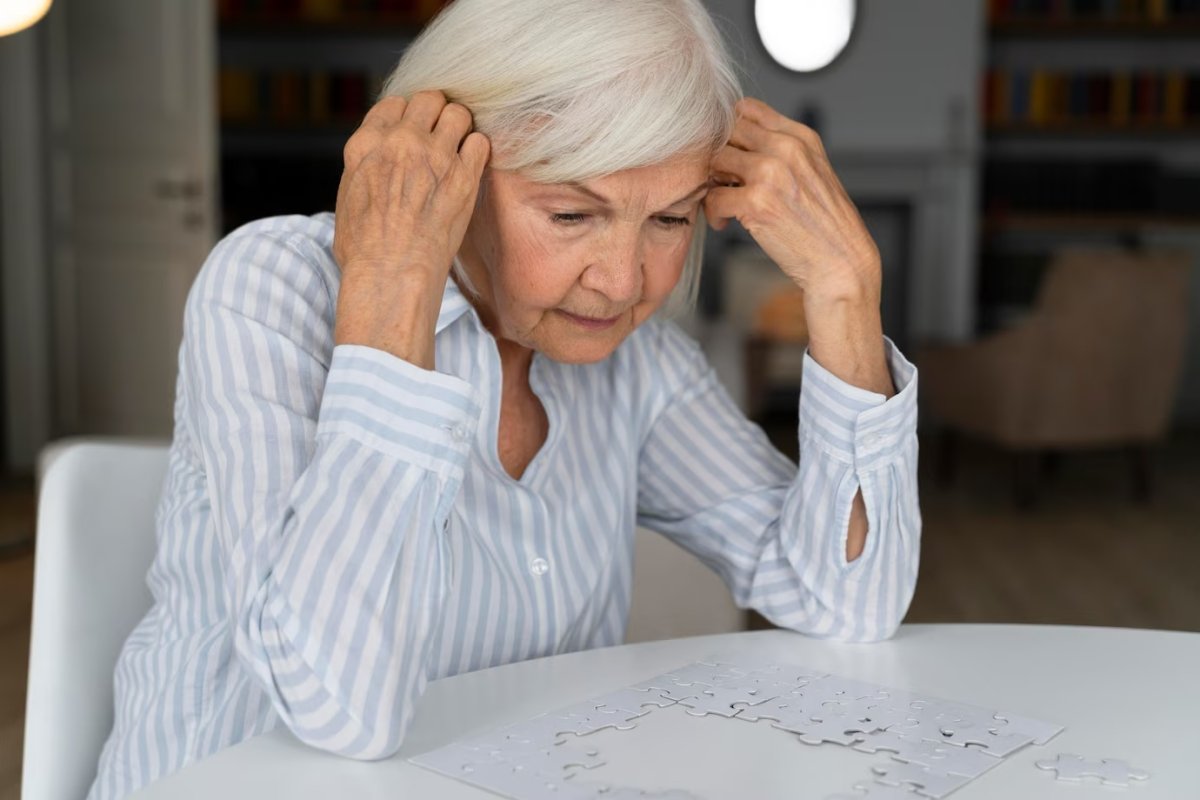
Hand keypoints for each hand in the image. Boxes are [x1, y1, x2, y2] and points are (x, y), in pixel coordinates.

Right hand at [332, 90, 489, 365]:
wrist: (390, 275)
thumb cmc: (364, 251)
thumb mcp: (348, 199)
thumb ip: (364, 168)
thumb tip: (375, 161)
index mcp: (365, 145)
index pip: (393, 104)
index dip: (407, 116)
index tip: (414, 130)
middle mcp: (400, 142)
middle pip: (428, 99)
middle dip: (436, 112)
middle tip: (442, 134)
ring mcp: (434, 156)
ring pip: (458, 113)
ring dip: (461, 127)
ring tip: (460, 148)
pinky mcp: (463, 176)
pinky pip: (480, 142)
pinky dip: (478, 150)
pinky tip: (472, 167)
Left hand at [705, 97, 880, 304]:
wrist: (841, 261)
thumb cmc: (825, 224)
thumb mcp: (813, 171)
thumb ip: (782, 150)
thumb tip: (739, 143)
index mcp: (801, 137)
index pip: (748, 109)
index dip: (730, 131)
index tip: (730, 154)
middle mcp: (787, 149)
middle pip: (727, 133)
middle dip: (719, 157)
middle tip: (723, 181)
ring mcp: (771, 174)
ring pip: (716, 161)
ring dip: (712, 184)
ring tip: (724, 203)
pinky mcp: (756, 202)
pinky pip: (713, 197)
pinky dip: (713, 213)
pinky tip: (725, 223)